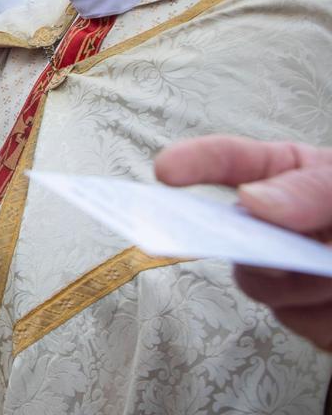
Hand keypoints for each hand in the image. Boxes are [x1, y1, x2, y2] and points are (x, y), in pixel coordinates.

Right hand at [155, 134, 331, 350]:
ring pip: (259, 284)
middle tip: (262, 254)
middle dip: (248, 247)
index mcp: (285, 175)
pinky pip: (296, 319)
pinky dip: (326, 316)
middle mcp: (274, 220)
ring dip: (302, 286)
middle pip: (229, 233)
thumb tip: (250, 201)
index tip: (165, 170)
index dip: (194, 162)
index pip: (229, 161)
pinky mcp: (302, 310)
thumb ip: (311, 189)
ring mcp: (283, 266)